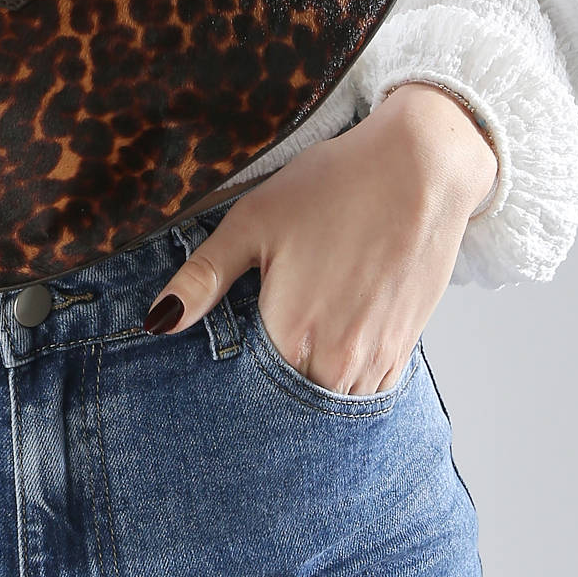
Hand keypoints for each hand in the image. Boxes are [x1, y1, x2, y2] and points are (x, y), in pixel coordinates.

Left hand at [144, 84, 499, 394]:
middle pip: (291, 407)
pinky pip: (366, 391)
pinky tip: (327, 351)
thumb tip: (156, 322)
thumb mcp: (253, 222)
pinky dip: (342, 383)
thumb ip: (202, 278)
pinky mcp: (404, 349)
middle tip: (248, 372)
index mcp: (293, 336)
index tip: (216, 384)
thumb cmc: (334, 188)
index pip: (250, 397)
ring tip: (289, 357)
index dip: (230, 391)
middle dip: (267, 398)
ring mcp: (377, 360)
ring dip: (307, 394)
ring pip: (330, 404)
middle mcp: (339, 363)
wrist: (422, 169)